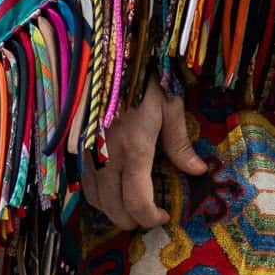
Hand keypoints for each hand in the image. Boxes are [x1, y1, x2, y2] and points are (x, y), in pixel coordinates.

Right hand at [79, 79, 205, 229]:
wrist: (105, 53)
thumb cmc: (142, 77)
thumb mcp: (169, 106)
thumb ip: (179, 143)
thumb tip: (197, 171)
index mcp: (132, 151)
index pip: (137, 203)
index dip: (150, 219)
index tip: (164, 216)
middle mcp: (105, 158)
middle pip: (113, 209)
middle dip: (132, 220)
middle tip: (149, 216)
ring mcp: (86, 153)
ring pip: (94, 199)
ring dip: (112, 210)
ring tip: (131, 205)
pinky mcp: (76, 146)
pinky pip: (83, 182)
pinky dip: (97, 194)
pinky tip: (112, 187)